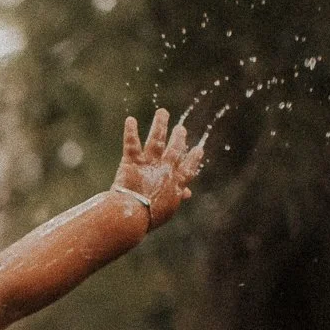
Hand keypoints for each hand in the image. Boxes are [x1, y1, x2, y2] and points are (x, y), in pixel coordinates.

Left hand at [114, 109, 205, 228]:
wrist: (132, 216)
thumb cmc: (148, 217)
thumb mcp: (168, 209)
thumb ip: (177, 197)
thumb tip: (188, 193)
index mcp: (176, 184)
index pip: (188, 169)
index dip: (193, 159)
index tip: (199, 149)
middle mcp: (165, 170)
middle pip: (174, 150)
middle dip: (178, 138)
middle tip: (181, 129)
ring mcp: (149, 165)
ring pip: (156, 140)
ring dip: (160, 125)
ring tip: (162, 112)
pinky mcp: (132, 162)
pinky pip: (132, 143)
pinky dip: (131, 131)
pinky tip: (130, 119)